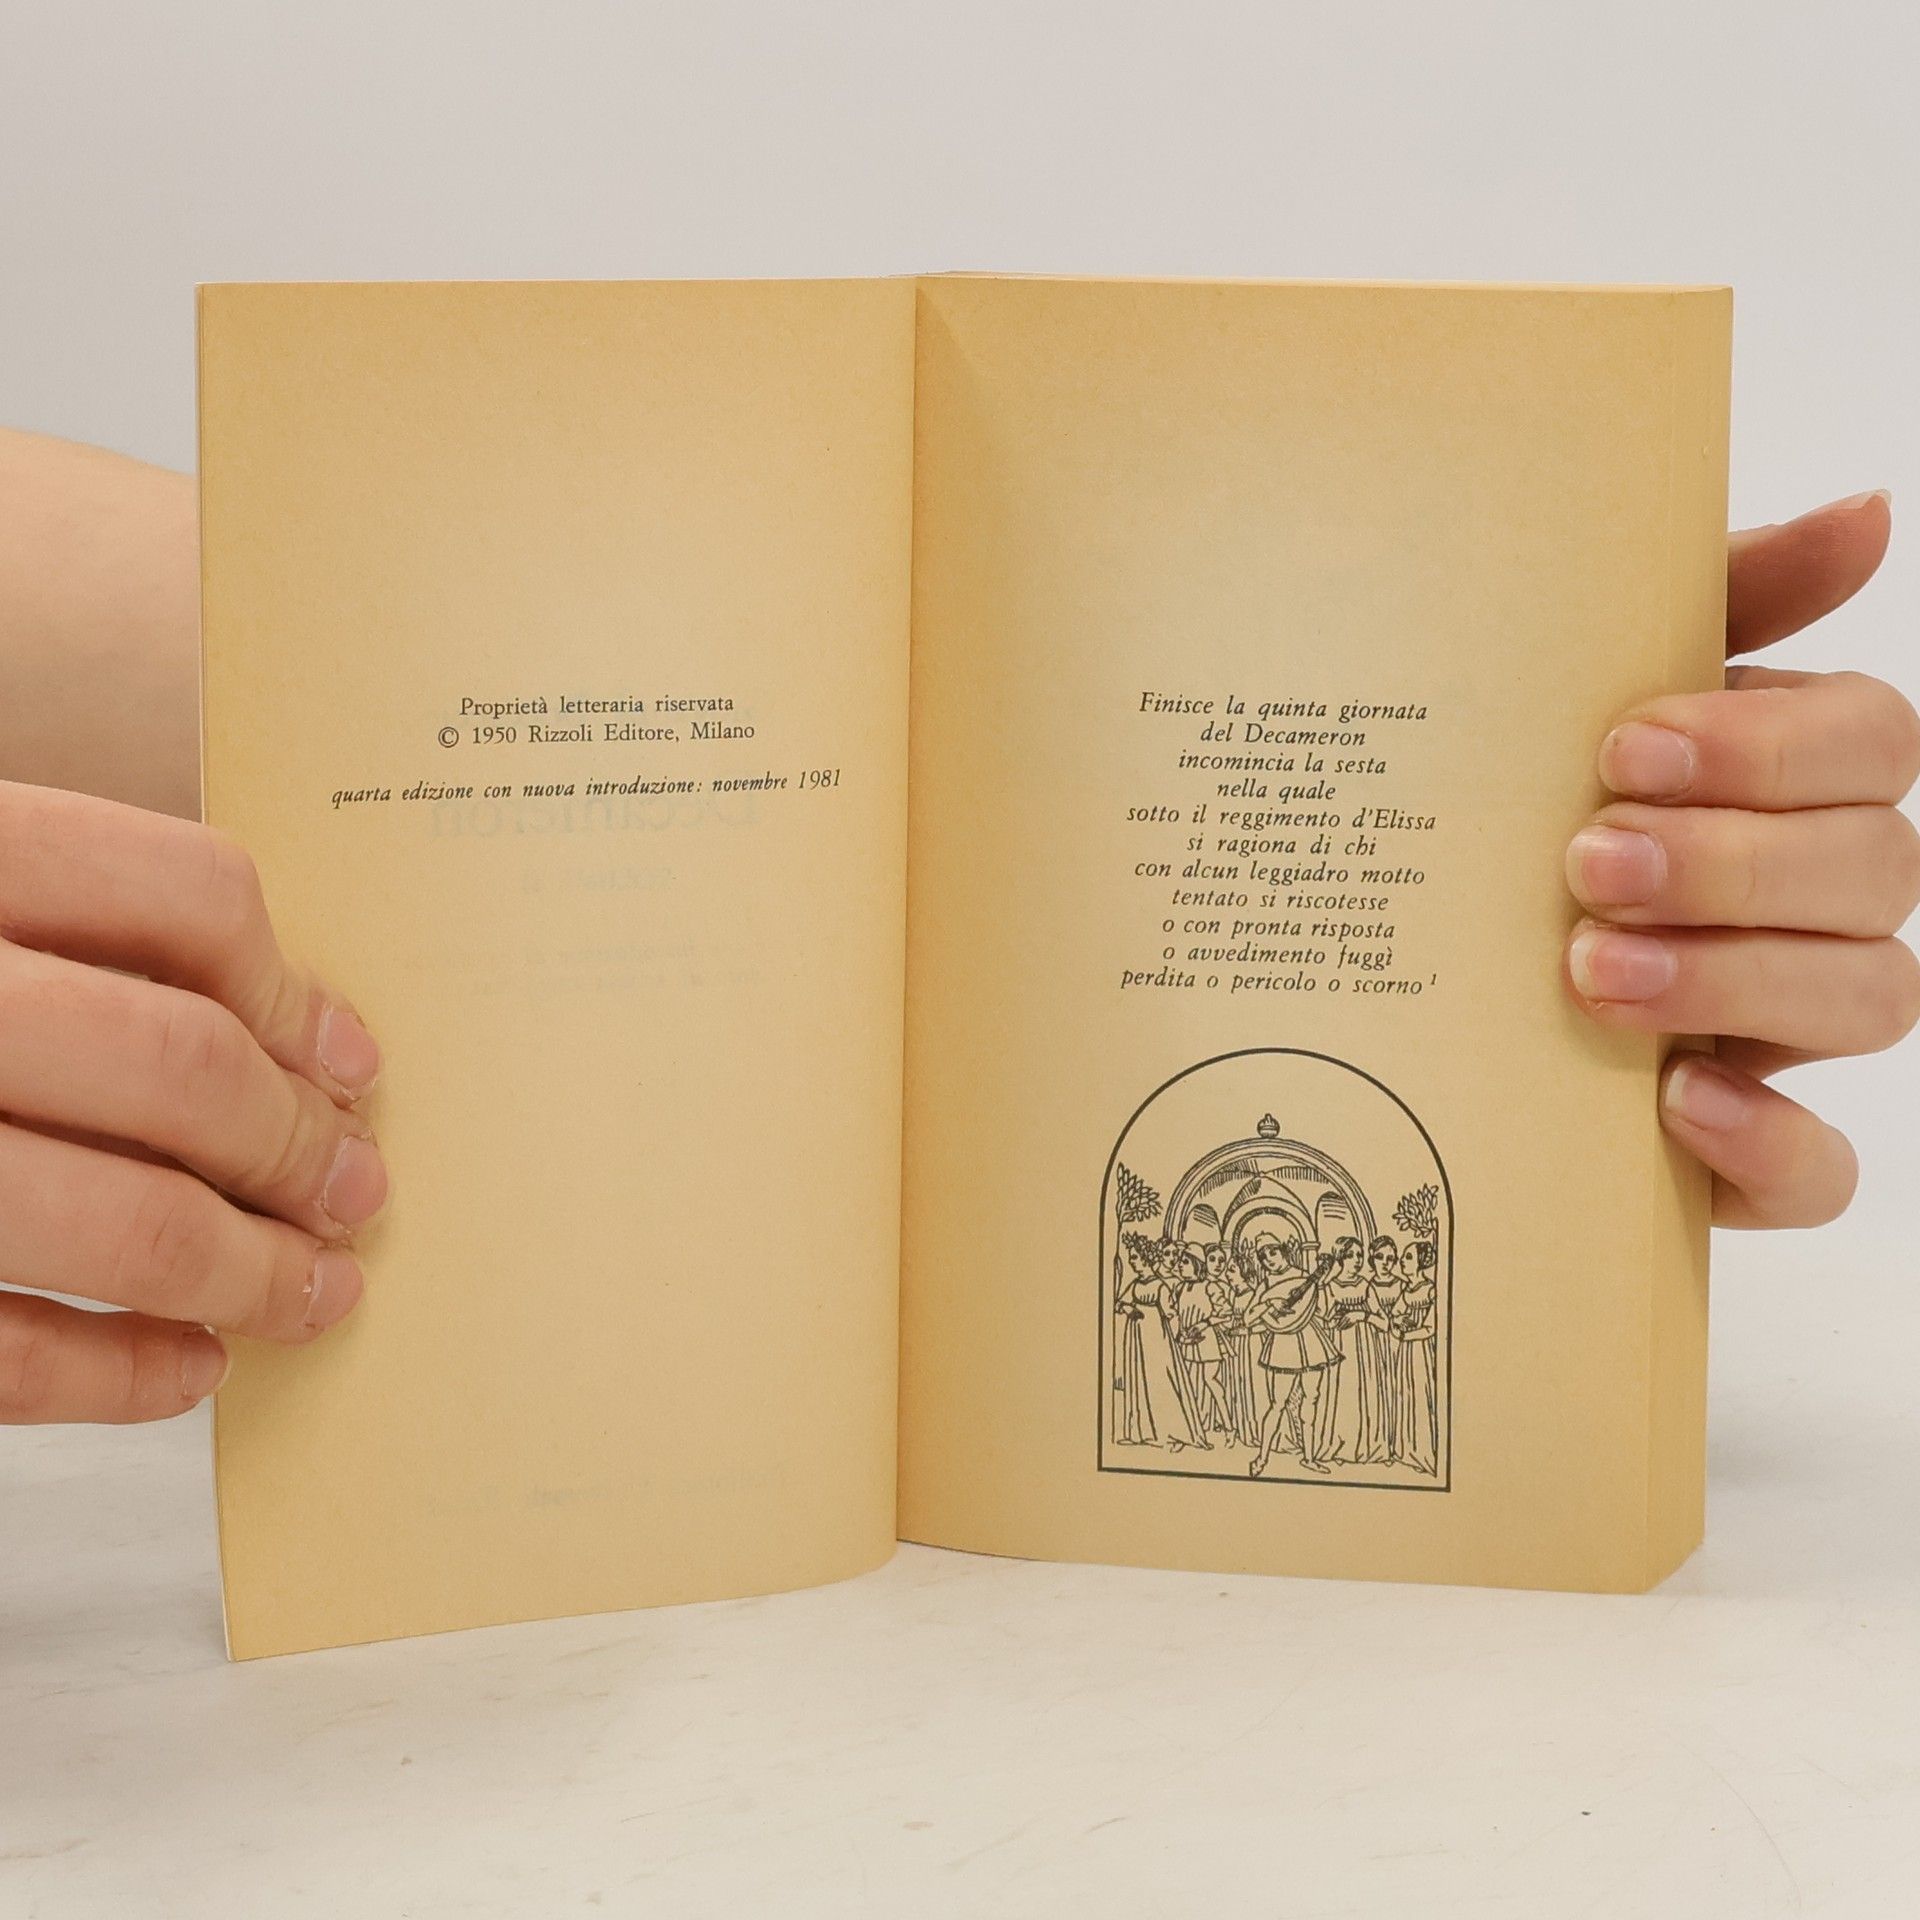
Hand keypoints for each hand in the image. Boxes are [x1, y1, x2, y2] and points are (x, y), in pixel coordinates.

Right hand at [0, 785, 386, 1421]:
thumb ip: (65, 931)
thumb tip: (291, 1042)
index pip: (183, 894)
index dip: (295, 987)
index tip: (352, 1061)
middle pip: (179, 1067)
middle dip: (296, 1148)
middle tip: (357, 1191)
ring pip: (120, 1224)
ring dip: (248, 1271)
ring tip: (313, 1291)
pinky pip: (2, 1353)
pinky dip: (120, 1375)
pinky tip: (188, 1367)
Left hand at [1565, 491, 1917, 1226]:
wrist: (1382, 962)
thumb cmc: (1502, 807)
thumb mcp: (1565, 693)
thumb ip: (1710, 602)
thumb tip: (1869, 511)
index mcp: (1777, 781)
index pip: (1869, 743)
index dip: (1772, 747)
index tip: (1626, 748)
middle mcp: (1804, 900)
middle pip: (1876, 870)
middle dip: (1735, 863)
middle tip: (1588, 861)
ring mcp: (1783, 1027)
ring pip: (1872, 1001)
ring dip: (1738, 980)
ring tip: (1590, 973)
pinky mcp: (1742, 1147)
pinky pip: (1820, 1170)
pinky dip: (1767, 1144)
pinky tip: (1675, 1104)